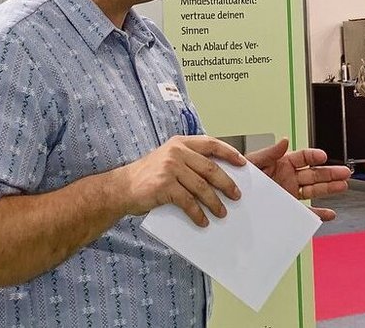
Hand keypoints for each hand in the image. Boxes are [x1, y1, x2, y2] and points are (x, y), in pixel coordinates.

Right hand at [114, 136, 244, 226]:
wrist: (121, 187)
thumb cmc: (148, 176)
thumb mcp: (168, 160)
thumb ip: (189, 162)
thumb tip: (218, 176)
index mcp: (180, 143)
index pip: (211, 144)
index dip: (229, 153)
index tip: (243, 163)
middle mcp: (176, 152)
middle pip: (210, 168)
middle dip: (227, 183)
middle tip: (236, 196)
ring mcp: (170, 168)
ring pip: (202, 187)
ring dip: (215, 202)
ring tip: (222, 213)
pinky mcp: (164, 186)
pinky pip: (188, 202)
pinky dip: (198, 213)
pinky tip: (203, 221)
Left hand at [246, 138, 351, 220]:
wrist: (231, 197)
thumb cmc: (241, 176)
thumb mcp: (253, 162)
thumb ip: (269, 152)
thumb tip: (284, 140)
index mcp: (282, 163)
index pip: (303, 157)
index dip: (314, 156)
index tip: (323, 157)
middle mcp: (289, 177)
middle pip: (315, 174)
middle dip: (330, 173)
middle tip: (344, 172)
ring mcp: (290, 192)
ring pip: (315, 189)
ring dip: (329, 188)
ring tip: (343, 186)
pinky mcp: (289, 207)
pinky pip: (306, 210)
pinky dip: (318, 213)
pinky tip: (329, 213)